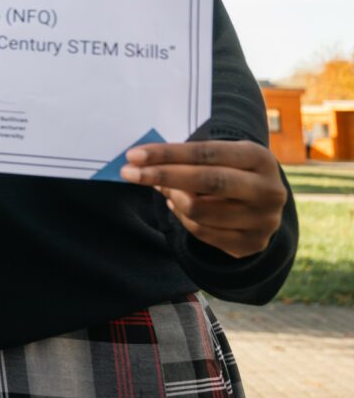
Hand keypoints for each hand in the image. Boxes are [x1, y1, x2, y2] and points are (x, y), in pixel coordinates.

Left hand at [121, 141, 286, 257]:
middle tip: (128, 172)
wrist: (265, 204)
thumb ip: (187, 157)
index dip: (168, 154)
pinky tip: (177, 204)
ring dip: (172, 197)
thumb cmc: (231, 170)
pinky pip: (202, 232)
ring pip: (199, 210)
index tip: (134, 155)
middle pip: (207, 181)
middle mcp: (268, 190)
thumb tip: (140, 160)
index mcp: (260, 158)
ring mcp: (263, 221)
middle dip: (162, 175)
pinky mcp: (252, 244)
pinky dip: (181, 216)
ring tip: (164, 188)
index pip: (206, 153)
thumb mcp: (220, 156)